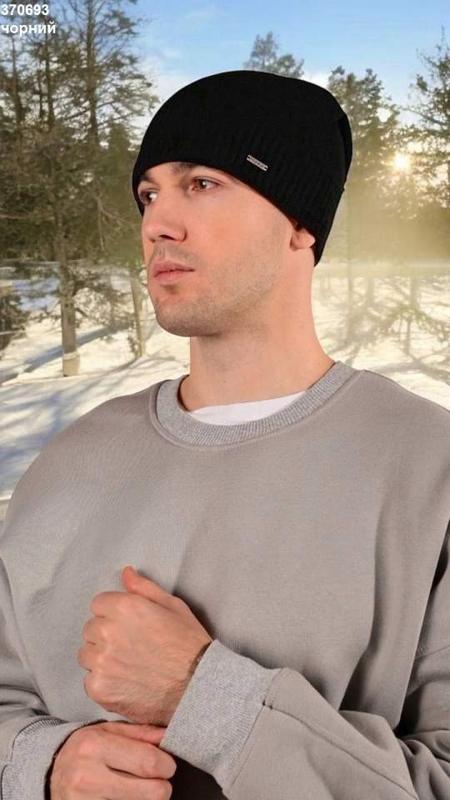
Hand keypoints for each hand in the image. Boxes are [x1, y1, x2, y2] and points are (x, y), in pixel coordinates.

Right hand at [48, 720, 175, 798]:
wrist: (51, 773)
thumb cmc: (85, 750)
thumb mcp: (108, 731)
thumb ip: (141, 733)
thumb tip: (169, 736)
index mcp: (94, 747)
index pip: (148, 763)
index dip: (167, 765)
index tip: (167, 766)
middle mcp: (87, 777)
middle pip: (151, 793)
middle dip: (161, 787)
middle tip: (155, 781)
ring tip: (135, 789)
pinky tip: (123, 798)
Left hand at [78, 565, 212, 725]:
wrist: (197, 687)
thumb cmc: (189, 645)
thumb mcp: (173, 606)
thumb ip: (144, 588)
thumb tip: (126, 573)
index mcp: (124, 607)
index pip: (98, 604)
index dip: (114, 614)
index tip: (128, 626)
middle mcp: (108, 631)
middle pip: (91, 629)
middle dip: (106, 635)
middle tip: (131, 647)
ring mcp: (101, 661)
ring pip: (87, 655)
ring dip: (102, 659)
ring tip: (129, 666)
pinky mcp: (99, 688)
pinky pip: (90, 681)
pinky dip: (104, 683)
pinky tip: (127, 683)